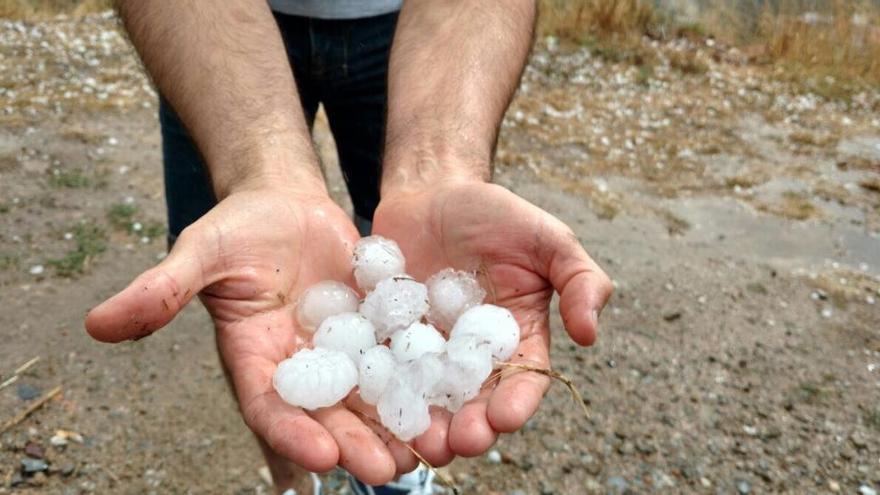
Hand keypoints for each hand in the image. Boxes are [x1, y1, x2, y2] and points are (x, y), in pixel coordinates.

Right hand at [85, 186, 401, 484]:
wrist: (286, 202)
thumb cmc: (239, 224)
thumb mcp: (202, 250)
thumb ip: (162, 289)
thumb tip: (96, 324)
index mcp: (254, 358)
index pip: (269, 406)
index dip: (290, 433)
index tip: (319, 456)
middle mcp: (300, 366)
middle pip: (326, 415)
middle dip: (352, 444)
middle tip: (384, 471)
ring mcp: (341, 351)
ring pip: (368, 398)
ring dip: (393, 427)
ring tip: (427, 450)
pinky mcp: (375, 331)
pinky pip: (399, 360)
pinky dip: (420, 383)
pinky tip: (448, 401)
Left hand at [372, 179, 612, 460]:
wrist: (431, 191)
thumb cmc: (495, 213)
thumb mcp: (547, 238)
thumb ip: (579, 279)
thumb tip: (590, 335)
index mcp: (516, 338)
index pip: (522, 381)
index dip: (516, 403)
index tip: (506, 418)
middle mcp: (472, 355)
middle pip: (473, 402)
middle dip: (470, 427)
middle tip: (459, 442)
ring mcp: (426, 350)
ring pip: (428, 398)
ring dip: (426, 425)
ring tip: (420, 440)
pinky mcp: (387, 339)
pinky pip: (383, 368)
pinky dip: (381, 391)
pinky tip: (376, 407)